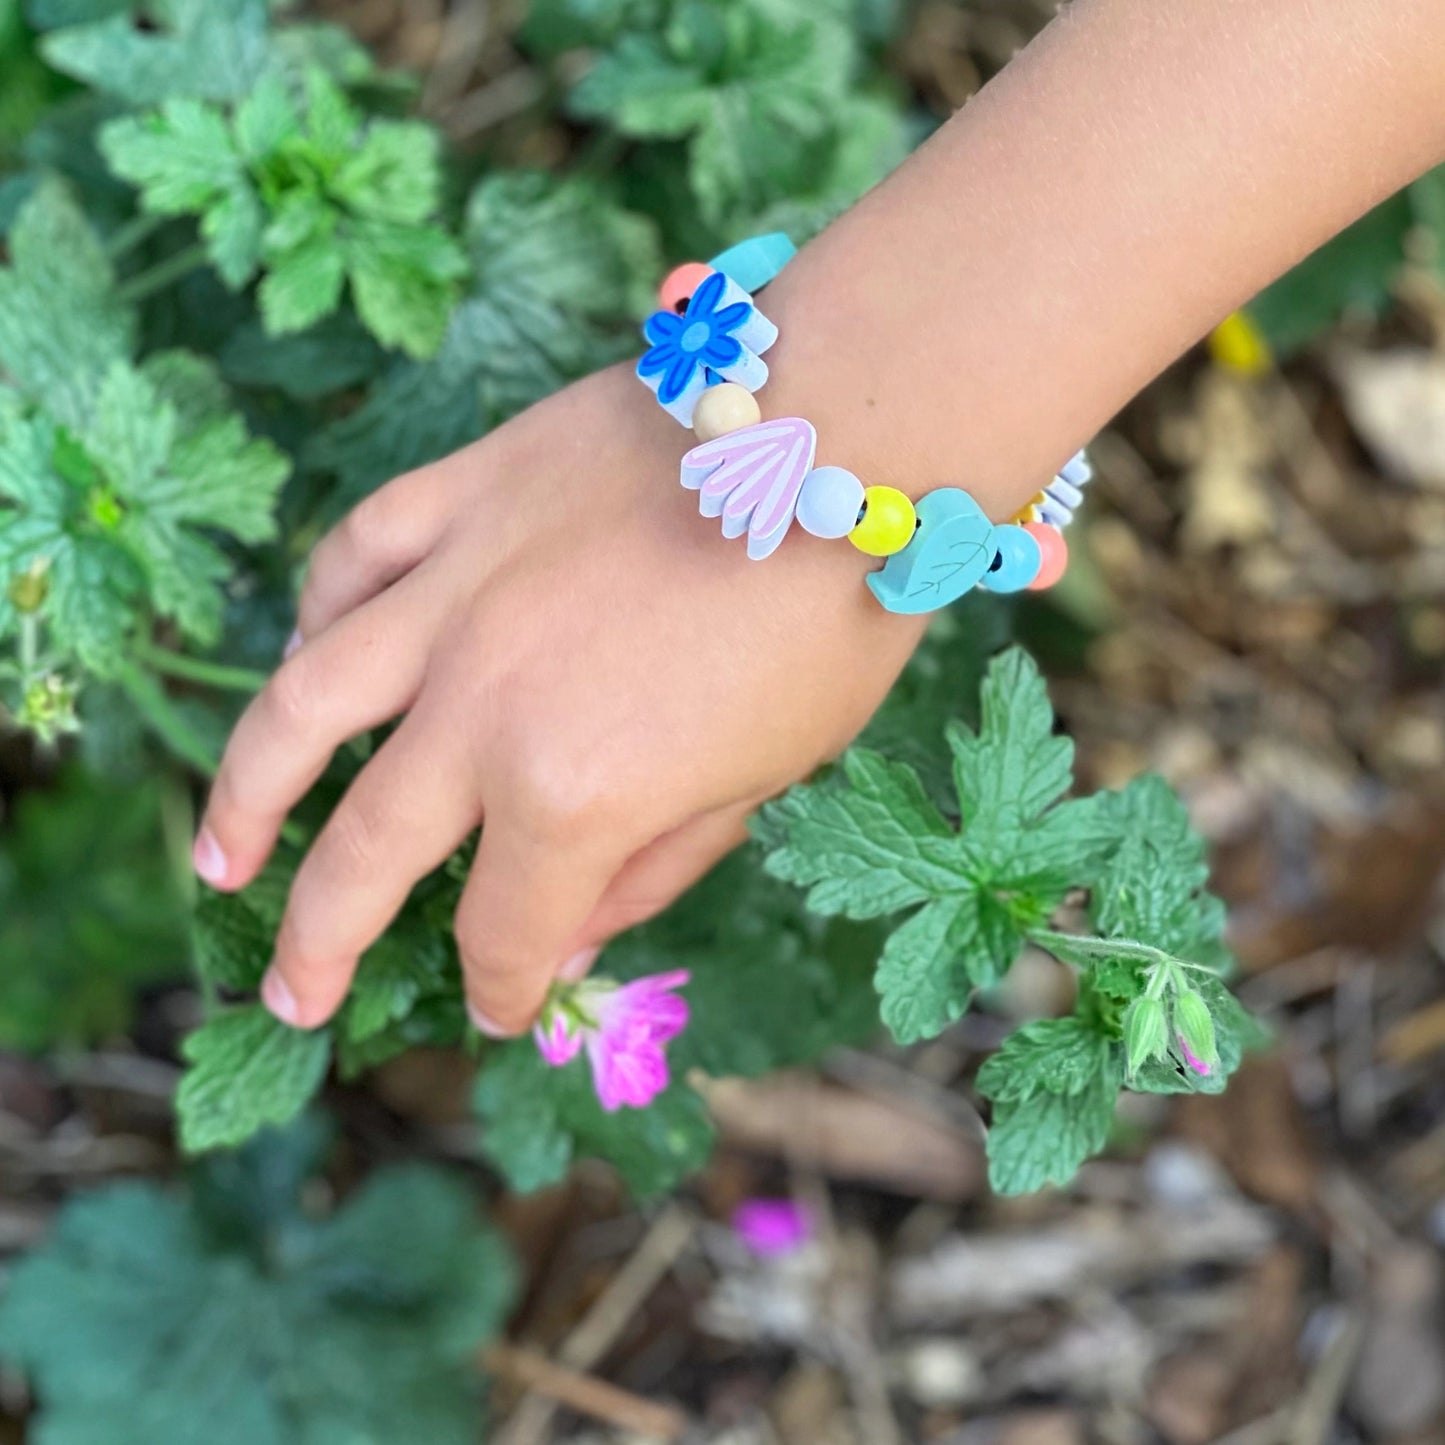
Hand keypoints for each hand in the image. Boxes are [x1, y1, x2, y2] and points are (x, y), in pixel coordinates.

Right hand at [194, 363, 925, 1034]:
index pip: (504, 930)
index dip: (502, 985)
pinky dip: (318, 618)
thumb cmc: (827, 623)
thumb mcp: (766, 781)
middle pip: (368, 852)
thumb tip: (568, 941)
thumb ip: (650, 871)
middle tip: (292, 996)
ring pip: (304, 706)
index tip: (502, 1004)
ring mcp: (455, 597)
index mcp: (575, 797)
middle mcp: (484, 709)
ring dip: (246, 795)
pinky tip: (306, 657)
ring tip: (220, 854)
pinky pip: (354, 561)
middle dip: (321, 945)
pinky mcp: (458, 499)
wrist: (842, 438)